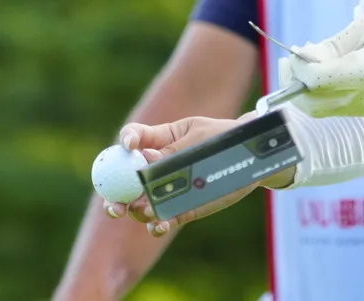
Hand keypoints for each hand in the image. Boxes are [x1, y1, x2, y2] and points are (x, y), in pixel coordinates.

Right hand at [102, 115, 293, 237]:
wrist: (251, 158)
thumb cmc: (224, 138)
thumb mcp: (199, 138)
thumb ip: (173, 151)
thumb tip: (145, 160)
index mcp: (160, 139)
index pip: (134, 137)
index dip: (126, 141)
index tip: (128, 146)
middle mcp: (157, 166)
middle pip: (123, 180)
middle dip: (112, 194)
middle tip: (113, 205)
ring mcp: (167, 189)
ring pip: (139, 204)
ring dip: (135, 211)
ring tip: (145, 212)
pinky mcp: (181, 209)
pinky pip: (162, 220)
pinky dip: (156, 226)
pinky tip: (158, 226)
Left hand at [281, 8, 363, 117]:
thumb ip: (334, 46)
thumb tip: (303, 57)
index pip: (317, 81)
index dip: (298, 69)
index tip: (295, 52)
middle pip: (314, 105)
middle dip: (294, 85)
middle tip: (292, 61)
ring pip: (324, 110)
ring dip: (307, 91)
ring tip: (309, 63)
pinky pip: (339, 108)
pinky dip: (324, 93)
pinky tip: (327, 71)